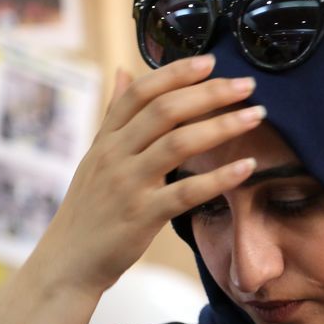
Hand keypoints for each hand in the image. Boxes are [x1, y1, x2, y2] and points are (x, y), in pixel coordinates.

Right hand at [27, 55, 262, 296]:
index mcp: (107, 139)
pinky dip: (219, 178)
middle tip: (247, 84)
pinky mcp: (142, 216)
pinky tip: (246, 167)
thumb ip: (115, 115)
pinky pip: (186, 192)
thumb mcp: (95, 156)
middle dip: (210, 93)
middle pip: (165, 111)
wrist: (67, 262)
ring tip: (255, 116)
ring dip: (222, 126)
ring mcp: (128, 185)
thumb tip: (122, 71)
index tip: (211, 61)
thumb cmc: (89, 209)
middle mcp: (115, 155)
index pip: (141, 92)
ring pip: (178, 144)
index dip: (176, 73)